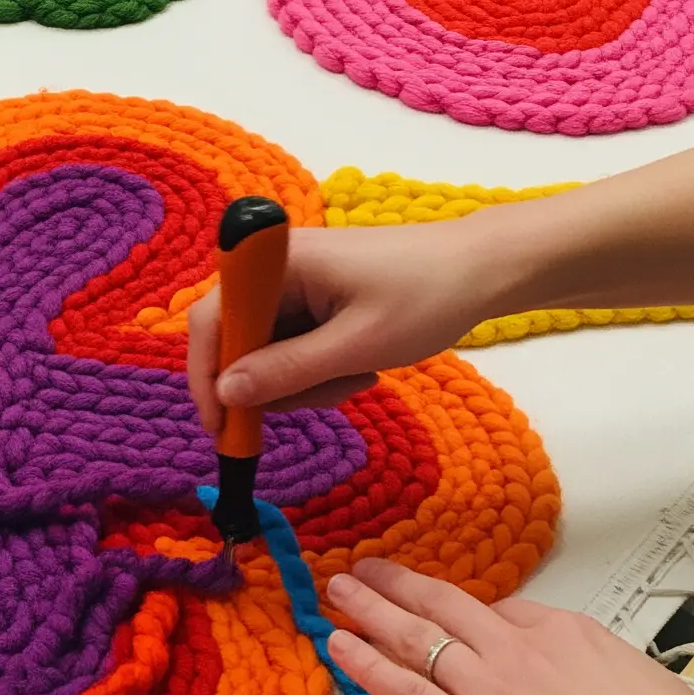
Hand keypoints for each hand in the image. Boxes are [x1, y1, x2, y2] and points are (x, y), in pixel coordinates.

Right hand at [185, 146, 693, 435]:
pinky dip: (322, 368)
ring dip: (307, 381)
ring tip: (361, 374)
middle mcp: (274, 268)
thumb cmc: (426, 296)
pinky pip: (294, 345)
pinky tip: (363, 364)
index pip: (209, 322)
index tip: (225, 431)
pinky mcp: (314, 296)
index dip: (207, 379)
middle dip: (277, 385)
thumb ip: (287, 371)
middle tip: (331, 394)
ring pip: (268, 353)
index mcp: (276, 264)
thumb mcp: (357, 345)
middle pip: (237, 342)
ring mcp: (294, 282)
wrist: (486, 269)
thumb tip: (227, 393)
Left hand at [324, 556, 693, 694]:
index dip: (472, 616)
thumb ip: (595, 671)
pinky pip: (405, 691)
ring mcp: (491, 690)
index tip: (451, 617)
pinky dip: (368, 664)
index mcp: (569, 631)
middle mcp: (521, 649)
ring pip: (416, 637)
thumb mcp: (641, 679)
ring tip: (338, 591)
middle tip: (365, 568)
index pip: (507, 613)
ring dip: (372, 610)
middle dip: (401, 584)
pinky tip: (341, 646)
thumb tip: (577, 677)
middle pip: (447, 605)